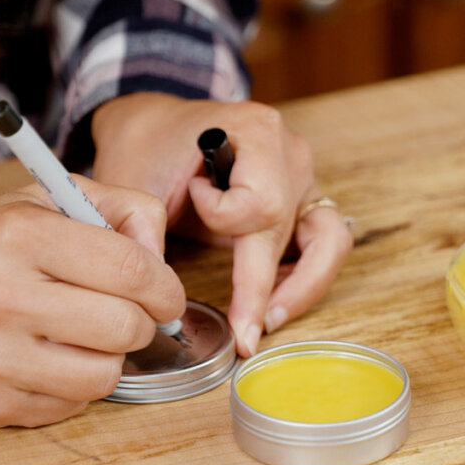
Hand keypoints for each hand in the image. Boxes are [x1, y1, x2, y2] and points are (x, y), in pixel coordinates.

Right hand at [0, 177, 184, 426]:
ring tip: (86, 335)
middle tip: (124, 313)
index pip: (131, 270)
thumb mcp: (47, 200)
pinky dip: (76, 384)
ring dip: (110, 357)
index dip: (165, 287)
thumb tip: (163, 264)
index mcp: (21, 236)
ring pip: (106, 375)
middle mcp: (2, 296)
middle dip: (141, 322)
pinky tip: (53, 358)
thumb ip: (122, 211)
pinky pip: (73, 405)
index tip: (165, 295)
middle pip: (126, 327)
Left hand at [91, 93, 353, 355]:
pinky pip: (324, 246)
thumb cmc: (146, 148)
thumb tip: (163, 293)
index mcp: (257, 132)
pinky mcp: (304, 202)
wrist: (154, 129)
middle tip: (245, 336)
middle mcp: (292, 154)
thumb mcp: (134, 183)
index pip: (262, 203)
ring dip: (303, 288)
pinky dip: (303, 279)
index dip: (224, 219)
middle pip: (299, 231)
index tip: (190, 202)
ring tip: (266, 321)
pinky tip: (271, 302)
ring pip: (330, 243)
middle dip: (270, 288)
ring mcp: (304, 178)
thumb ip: (148, 232)